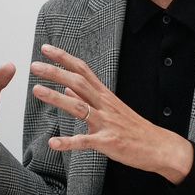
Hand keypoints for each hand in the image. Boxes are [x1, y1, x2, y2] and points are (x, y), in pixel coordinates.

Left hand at [30, 44, 192, 184]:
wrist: (160, 146)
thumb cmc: (135, 128)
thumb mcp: (113, 107)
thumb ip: (89, 96)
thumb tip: (68, 88)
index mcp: (104, 95)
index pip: (82, 70)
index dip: (64, 58)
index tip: (46, 49)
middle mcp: (104, 104)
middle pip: (78, 82)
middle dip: (55, 73)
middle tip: (34, 66)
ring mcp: (106, 122)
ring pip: (78, 106)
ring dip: (56, 98)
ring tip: (36, 90)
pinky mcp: (107, 142)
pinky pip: (85, 142)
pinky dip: (68, 143)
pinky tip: (53, 143)